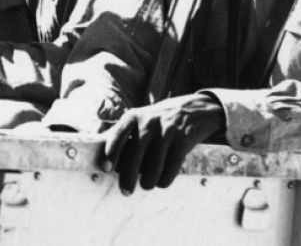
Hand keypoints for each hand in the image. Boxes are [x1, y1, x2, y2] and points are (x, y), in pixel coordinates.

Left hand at [102, 93, 225, 194]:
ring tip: (146, 186)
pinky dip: (165, 180)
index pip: (118, 136)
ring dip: (148, 182)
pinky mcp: (183, 141)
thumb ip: (123, 136)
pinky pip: (171, 168)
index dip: (112, 153)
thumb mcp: (140, 120)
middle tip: (126, 192)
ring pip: (153, 166)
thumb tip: (106, 164)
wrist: (194, 110)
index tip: (107, 169)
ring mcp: (166, 131)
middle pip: (134, 156)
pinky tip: (162, 182)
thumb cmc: (158, 122)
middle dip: (128, 177)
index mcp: (133, 117)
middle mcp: (148, 123)